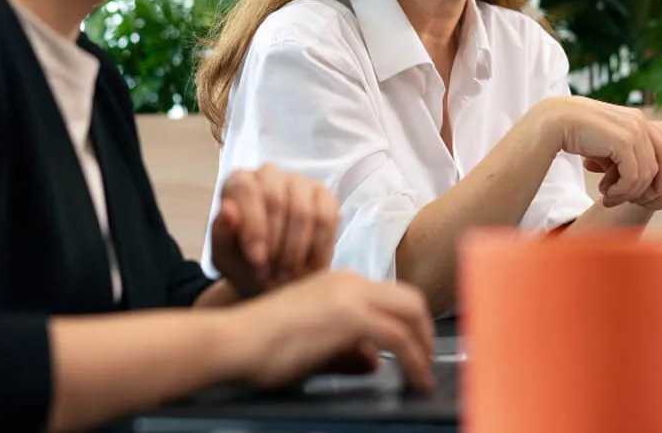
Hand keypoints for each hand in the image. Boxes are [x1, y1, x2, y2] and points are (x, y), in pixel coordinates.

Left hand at [210, 164, 338, 297]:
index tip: (256, 258)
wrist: (274, 279)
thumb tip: (227, 209)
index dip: (253, 225)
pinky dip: (318, 248)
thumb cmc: (244, 265)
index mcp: (238, 182)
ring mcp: (299, 183)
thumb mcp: (225, 259)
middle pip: (275, 199)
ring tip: (287, 274)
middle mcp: (268, 174)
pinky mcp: (324, 196)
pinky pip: (326, 218)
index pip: (246, 189)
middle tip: (272, 274)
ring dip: (295, 249)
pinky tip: (310, 267)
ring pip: (302, 211)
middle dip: (275, 242)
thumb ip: (222, 234)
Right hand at [233, 271, 435, 391]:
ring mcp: (351, 295)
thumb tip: (376, 362)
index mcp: (337, 282)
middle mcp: (349, 281)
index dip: (409, 322)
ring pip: (412, 313)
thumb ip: (347, 348)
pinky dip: (415, 360)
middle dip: (425, 331)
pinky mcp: (352, 316)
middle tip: (425, 361)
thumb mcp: (312, 342)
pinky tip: (415, 379)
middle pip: (410, 298)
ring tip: (423, 376)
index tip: (415, 348)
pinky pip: (400, 338)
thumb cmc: (261, 345)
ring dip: (424, 347)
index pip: (390, 295)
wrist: (236, 339)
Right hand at [537, 97, 661, 208]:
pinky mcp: (623, 141)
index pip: (659, 156)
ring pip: (645, 175)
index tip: (627, 193)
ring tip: (607, 199)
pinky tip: (605, 194)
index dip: (648, 179)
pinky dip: (622, 191)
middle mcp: (640, 122)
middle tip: (616, 200)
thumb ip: (622, 160)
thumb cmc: (576, 134)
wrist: (554, 122)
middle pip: (655, 167)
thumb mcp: (605, 146)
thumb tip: (633, 185)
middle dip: (639, 189)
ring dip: (627, 193)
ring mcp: (634, 130)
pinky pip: (633, 176)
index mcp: (637, 121)